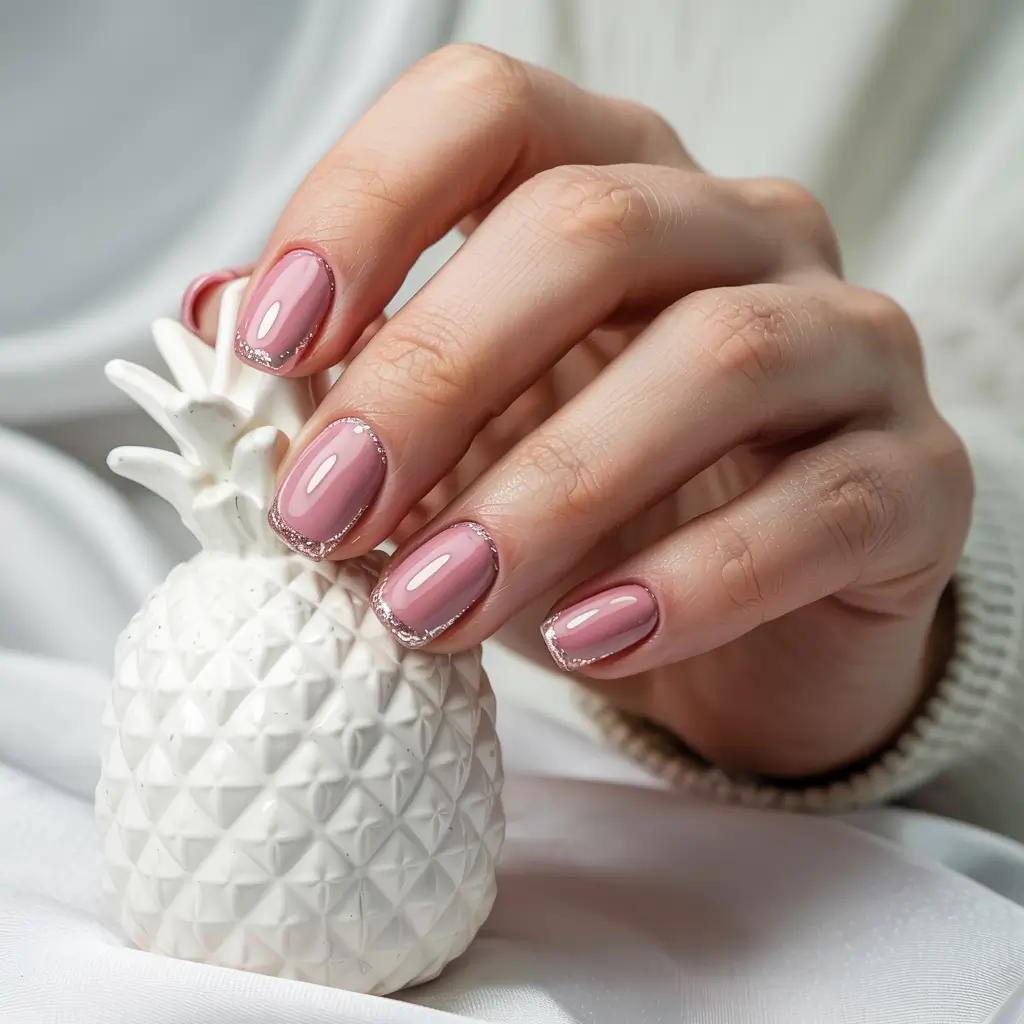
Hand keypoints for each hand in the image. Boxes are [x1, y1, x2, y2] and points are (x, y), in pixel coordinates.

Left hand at [186, 45, 971, 779]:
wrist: (755, 620)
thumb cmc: (594, 514)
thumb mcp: (464, 436)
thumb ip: (362, 375)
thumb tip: (217, 326)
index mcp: (622, 186)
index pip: (488, 112)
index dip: (365, 205)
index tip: (268, 345)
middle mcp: (745, 234)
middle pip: (588, 230)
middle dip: (430, 376)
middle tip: (324, 517)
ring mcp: (848, 345)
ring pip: (713, 362)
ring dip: (545, 495)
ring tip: (432, 608)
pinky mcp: (914, 476)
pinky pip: (816, 508)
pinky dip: (691, 581)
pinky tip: (587, 642)